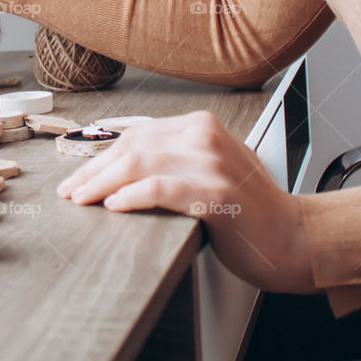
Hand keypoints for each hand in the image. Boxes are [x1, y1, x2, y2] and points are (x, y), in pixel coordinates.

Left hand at [57, 110, 314, 294]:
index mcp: (199, 124)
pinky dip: (133, 196)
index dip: (101, 158)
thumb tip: (114, 170)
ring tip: (81, 200)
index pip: (136, 136)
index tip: (76, 178)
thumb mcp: (205, 169)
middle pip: (133, 148)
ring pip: (141, 165)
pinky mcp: (217, 193)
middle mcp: (204, 136)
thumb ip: (170, 159)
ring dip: (103, 185)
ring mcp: (212, 163)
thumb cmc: (244, 208)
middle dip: (94, 172)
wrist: (291, 236)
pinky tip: (114, 206)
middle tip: (69, 193)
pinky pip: (162, 189)